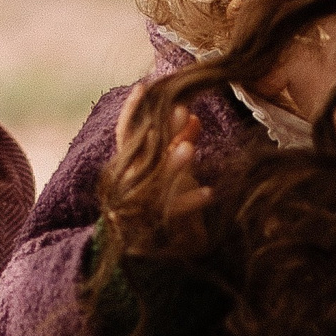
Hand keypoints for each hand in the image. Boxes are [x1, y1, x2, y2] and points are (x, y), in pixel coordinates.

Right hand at [113, 81, 212, 229]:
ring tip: (189, 149)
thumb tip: (192, 115)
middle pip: (142, 153)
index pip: (126, 133)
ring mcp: (138, 205)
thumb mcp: (173, 166)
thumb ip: (180, 141)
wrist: (160, 248)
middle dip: (162, 131)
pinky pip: (171, 212)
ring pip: (152, 183)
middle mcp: (129, 183)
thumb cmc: (165, 199)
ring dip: (171, 165)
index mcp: (130, 165)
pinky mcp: (153, 227)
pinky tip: (209, 193)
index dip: (132, 111)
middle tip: (181, 110)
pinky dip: (190, 201)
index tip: (144, 86)